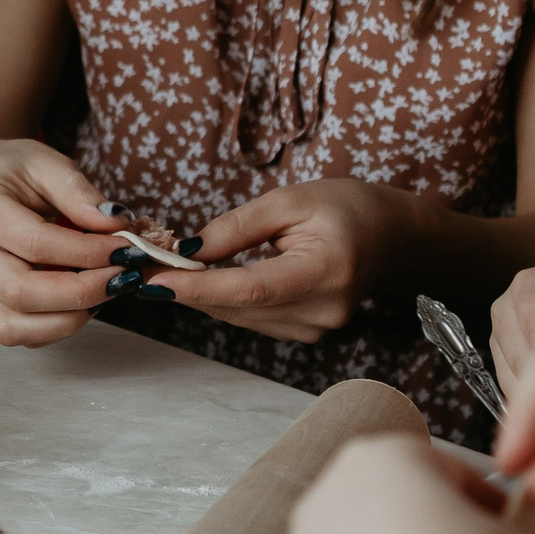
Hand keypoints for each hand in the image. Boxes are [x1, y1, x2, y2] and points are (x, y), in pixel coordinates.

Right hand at [0, 138, 123, 346]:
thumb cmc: (15, 170)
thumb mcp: (46, 162)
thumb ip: (78, 192)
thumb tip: (116, 226)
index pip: (35, 243)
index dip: (87, 252)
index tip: (126, 248)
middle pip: (20, 292)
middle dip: (82, 292)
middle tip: (124, 276)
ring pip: (12, 327)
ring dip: (69, 319)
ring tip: (106, 293)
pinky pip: (16, 334)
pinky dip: (56, 327)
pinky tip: (85, 302)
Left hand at [138, 178, 410, 343]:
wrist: (396, 238)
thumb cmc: (348, 207)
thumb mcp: (291, 201)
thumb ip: (237, 228)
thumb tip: (185, 252)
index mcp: (325, 272)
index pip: (249, 289)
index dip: (197, 288)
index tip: (152, 280)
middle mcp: (322, 312)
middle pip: (237, 307)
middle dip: (184, 288)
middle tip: (138, 265)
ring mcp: (316, 329)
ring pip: (238, 316)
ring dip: (198, 295)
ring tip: (159, 267)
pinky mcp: (306, 333)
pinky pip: (251, 318)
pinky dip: (221, 299)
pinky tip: (197, 280)